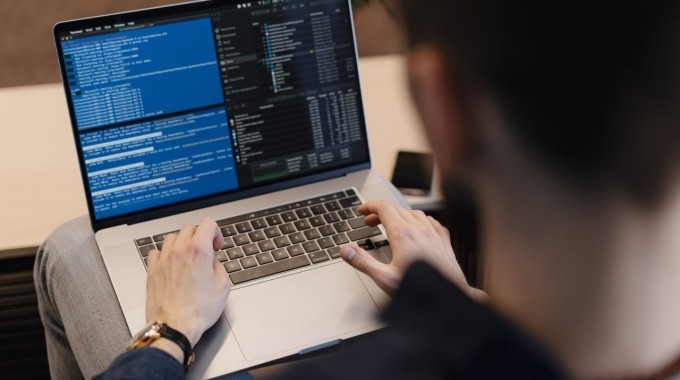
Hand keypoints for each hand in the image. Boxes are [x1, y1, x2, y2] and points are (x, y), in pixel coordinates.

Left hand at [146, 218, 229, 348]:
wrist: (175, 327)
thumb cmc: (198, 311)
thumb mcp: (223, 287)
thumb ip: (219, 266)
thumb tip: (213, 262)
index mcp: (199, 251)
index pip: (207, 223)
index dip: (216, 232)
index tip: (217, 245)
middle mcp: (179, 251)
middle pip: (189, 228)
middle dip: (200, 237)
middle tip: (205, 251)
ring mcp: (163, 260)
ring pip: (172, 238)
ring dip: (182, 244)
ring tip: (188, 257)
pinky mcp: (152, 271)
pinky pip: (156, 252)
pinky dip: (165, 254)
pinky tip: (171, 264)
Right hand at [341, 201, 484, 299]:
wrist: (449, 296)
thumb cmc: (420, 291)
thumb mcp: (385, 278)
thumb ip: (363, 262)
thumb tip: (346, 250)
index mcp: (403, 235)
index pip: (383, 208)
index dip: (370, 206)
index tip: (362, 210)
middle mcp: (419, 230)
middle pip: (396, 209)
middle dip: (380, 212)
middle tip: (370, 222)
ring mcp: (433, 234)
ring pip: (413, 213)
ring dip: (399, 215)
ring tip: (390, 224)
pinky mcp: (443, 241)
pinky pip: (431, 221)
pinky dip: (419, 220)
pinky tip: (419, 227)